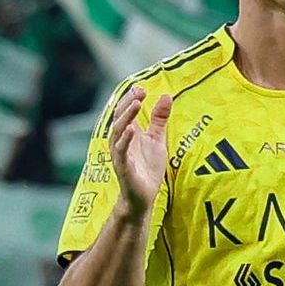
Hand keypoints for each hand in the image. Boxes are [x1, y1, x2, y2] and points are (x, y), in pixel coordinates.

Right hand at [106, 85, 168, 214]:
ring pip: (118, 131)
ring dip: (127, 117)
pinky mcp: (123, 167)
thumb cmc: (147, 168)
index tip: (142, 88)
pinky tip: (132, 130)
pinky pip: (122, 152)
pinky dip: (125, 140)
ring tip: (137, 104)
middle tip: (140, 91)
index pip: (126, 110)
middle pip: (120, 117)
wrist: (143, 197)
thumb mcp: (157, 140)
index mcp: (128, 133)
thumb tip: (166, 95)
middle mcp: (120, 141)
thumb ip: (160, 119)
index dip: (131, 98)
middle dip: (128, 103)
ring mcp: (120, 154)